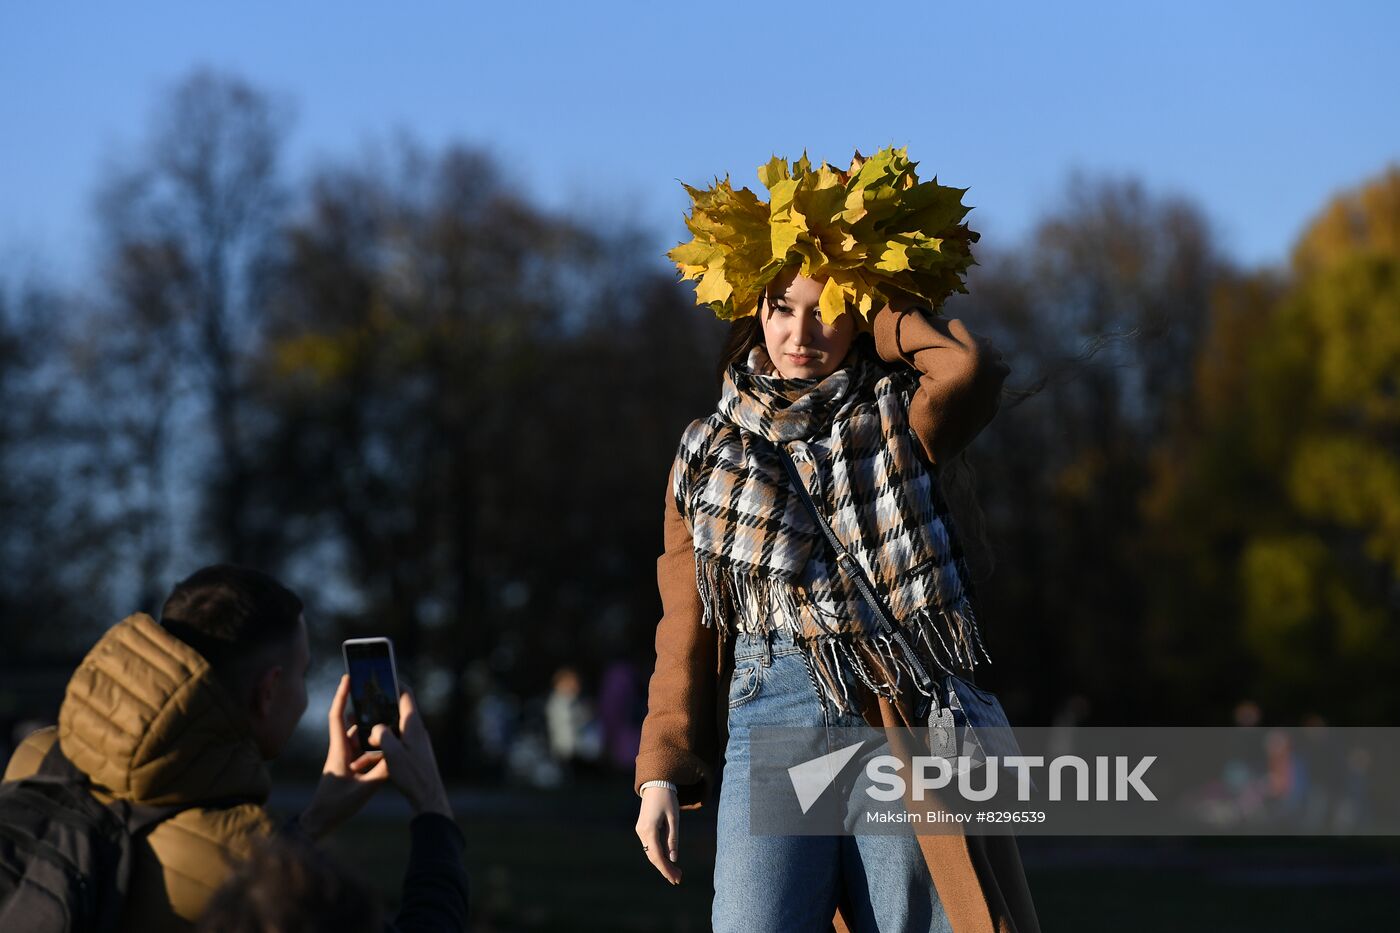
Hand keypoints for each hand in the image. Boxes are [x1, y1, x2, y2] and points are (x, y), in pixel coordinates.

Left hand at [299, 674, 389, 838]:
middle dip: (367, 714)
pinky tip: (390, 754)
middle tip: (383, 700)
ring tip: (392, 727)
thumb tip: (398, 756)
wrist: (320, 823)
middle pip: (354, 725)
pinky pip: (364, 754)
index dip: (342, 695)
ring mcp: (345, 760)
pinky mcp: (349, 769)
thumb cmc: (335, 806)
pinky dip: (375, 752)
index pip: (338, 716)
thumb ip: (382, 772)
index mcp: (339, 750)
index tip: (348, 676)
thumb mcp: (363, 790)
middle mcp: (341, 750)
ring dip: (374, 735)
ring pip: (361, 740)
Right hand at [372, 686, 451, 818]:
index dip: (394, 682)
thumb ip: (382, 736)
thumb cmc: (412, 776)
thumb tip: (376, 727)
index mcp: (413, 724)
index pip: (406, 695)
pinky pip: (397, 738)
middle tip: (365, 700)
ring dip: (381, 725)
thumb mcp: (393, 755)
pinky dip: (384, 738)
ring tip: (363, 726)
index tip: (382, 675)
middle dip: (382, 704)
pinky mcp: (414, 751)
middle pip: (398, 708)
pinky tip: (371, 748)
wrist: (428, 797)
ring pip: (396, 725)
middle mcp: (416, 729)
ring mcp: (416, 740)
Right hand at [634, 786, 680, 883]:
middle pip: (653, 857)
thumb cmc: (667, 799)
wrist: (656, 784)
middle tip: (678, 879)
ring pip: (651, 852)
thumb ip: (673, 839)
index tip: (676, 879)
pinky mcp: (642, 829)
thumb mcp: (674, 818)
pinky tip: (668, 860)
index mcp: (649, 830)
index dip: (666, 869)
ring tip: (676, 872)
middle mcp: (641, 832)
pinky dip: (659, 854)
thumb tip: (673, 859)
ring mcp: (640, 830)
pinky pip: (650, 846)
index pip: (657, 856)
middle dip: (665, 869)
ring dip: (663, 863)